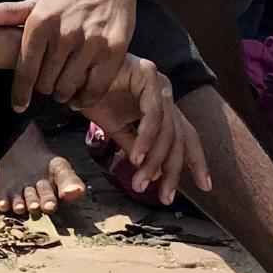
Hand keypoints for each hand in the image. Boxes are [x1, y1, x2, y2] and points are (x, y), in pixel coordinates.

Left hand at [0, 0, 139, 110]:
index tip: (18, 106)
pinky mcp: (114, 50)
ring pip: (68, 88)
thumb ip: (5, 13)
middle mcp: (65, 32)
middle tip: (49, 81)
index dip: (20, 93)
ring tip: (64, 85)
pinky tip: (80, 94)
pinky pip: (94, 89)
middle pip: (46, 84)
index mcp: (41, 22)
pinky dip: (85, 98)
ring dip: (64, 94)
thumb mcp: (36, 3)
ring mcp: (91, 42)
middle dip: (45, 87)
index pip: (25, 70)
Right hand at [81, 57, 211, 206]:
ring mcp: (158, 81)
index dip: (196, 161)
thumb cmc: (90, 96)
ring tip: (140, 182)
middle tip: (165, 198)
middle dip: (174, 170)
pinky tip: (135, 158)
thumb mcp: (116, 128)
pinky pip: (154, 115)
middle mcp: (164, 91)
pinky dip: (146, 139)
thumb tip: (151, 173)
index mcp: (161, 103)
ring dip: (154, 160)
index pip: (185, 135)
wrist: (67, 74)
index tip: (205, 187)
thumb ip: (135, 147)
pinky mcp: (147, 75)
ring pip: (168, 130)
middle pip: (180, 136)